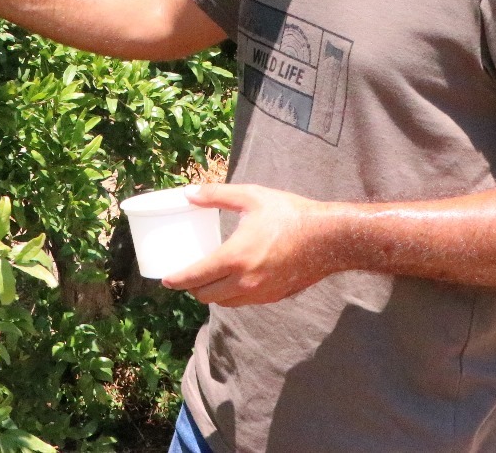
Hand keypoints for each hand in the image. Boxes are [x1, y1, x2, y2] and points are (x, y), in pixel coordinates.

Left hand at [161, 184, 342, 306]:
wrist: (329, 239)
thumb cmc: (290, 214)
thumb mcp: (251, 197)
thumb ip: (216, 195)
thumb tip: (188, 193)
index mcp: (235, 258)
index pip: (195, 277)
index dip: (177, 280)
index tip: (166, 280)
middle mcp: (245, 282)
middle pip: (206, 296)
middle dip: (192, 288)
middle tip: (187, 275)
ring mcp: (260, 294)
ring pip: (225, 303)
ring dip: (212, 294)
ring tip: (208, 279)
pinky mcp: (274, 297)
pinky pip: (244, 302)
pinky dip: (232, 295)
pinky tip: (234, 280)